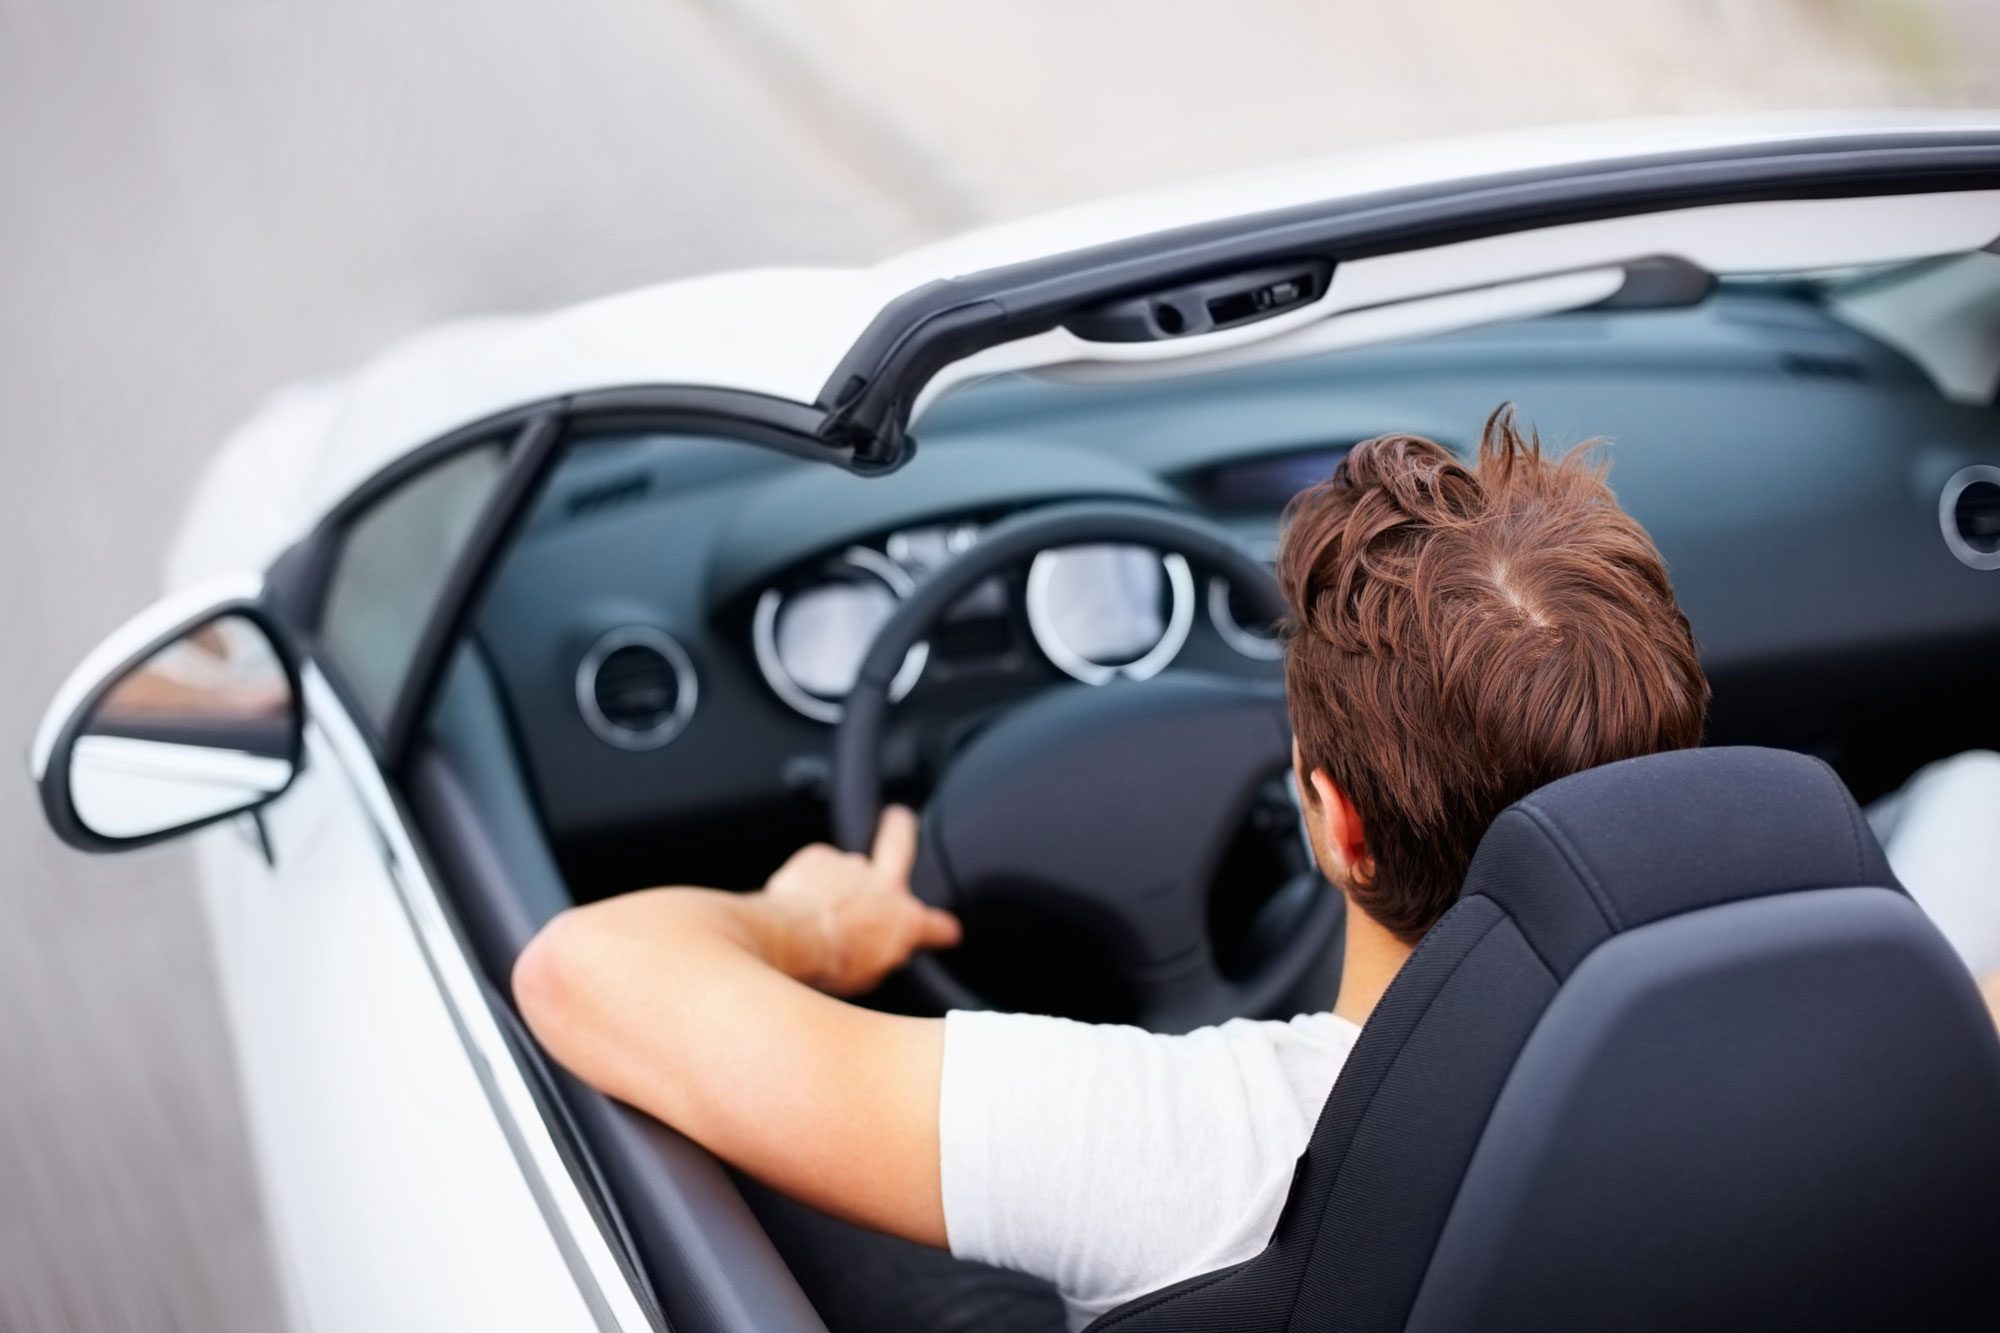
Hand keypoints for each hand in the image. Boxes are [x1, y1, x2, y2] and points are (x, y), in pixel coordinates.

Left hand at [759, 806, 962, 995]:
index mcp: (904, 920)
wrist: (797, 939)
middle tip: (899, 818)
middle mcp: (883, 885)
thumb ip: (881, 955)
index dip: (943, 929)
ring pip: (846, 866)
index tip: (947, 932)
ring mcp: (851, 865)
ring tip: (817, 903)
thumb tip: (878, 951)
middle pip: (899, 844)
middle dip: (902, 830)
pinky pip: (814, 868)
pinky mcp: (818, 857)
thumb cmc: (833, 965)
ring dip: (835, 881)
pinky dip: (806, 883)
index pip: (936, 925)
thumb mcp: (869, 976)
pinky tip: (796, 902)